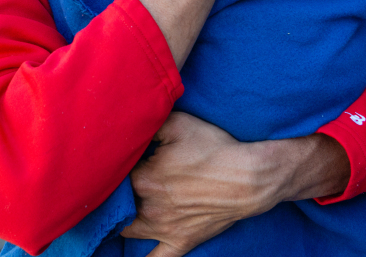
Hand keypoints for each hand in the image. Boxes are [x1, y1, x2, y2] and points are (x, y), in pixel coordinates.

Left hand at [121, 113, 265, 255]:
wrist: (249, 178)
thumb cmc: (214, 149)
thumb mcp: (178, 124)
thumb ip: (148, 124)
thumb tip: (130, 128)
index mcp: (142, 179)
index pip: (116, 175)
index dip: (117, 166)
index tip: (120, 160)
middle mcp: (148, 208)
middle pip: (120, 203)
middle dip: (117, 194)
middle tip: (119, 183)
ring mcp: (163, 229)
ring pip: (129, 231)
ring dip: (122, 221)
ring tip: (122, 211)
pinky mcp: (181, 241)